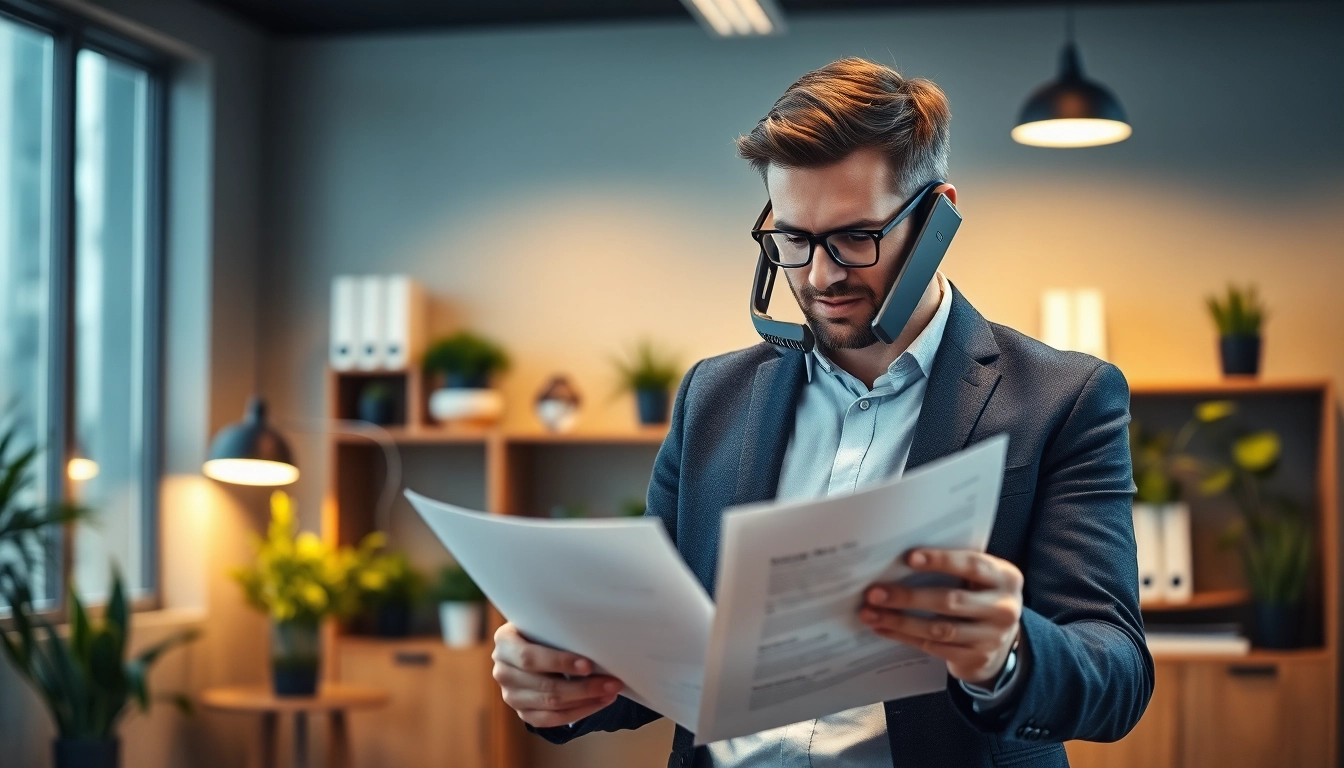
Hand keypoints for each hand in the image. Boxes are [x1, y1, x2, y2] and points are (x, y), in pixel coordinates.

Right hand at [491, 622, 623, 727]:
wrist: (533, 649)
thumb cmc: (544, 631)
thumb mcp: (543, 623)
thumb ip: (558, 629)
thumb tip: (595, 639)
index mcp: (504, 641)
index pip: (530, 657)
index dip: (559, 662)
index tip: (588, 665)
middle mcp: (502, 670)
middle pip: (545, 685)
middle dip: (583, 686)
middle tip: (612, 682)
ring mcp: (510, 695)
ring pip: (551, 704)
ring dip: (586, 700)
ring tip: (610, 691)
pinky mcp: (523, 713)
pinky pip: (552, 720)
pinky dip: (579, 712)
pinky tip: (598, 702)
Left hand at [860, 548, 1022, 685]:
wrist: (1001, 643)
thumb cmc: (980, 597)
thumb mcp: (981, 579)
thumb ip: (956, 567)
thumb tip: (900, 559)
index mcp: (1006, 578)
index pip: (972, 565)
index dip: (941, 560)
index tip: (909, 558)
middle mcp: (1004, 608)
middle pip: (950, 601)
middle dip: (908, 597)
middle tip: (874, 593)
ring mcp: (991, 637)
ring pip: (938, 629)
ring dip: (900, 621)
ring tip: (870, 613)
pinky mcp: (976, 658)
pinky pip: (933, 647)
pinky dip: (904, 637)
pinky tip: (883, 628)